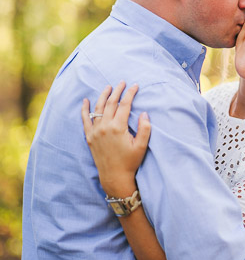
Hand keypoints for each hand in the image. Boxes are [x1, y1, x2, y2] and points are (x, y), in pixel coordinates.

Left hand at [81, 81, 150, 196]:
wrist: (114, 176)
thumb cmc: (130, 162)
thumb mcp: (142, 146)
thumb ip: (144, 128)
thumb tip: (144, 113)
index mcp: (118, 127)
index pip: (124, 105)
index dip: (130, 94)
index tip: (135, 86)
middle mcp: (105, 127)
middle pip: (111, 103)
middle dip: (117, 91)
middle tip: (122, 82)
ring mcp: (95, 131)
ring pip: (98, 108)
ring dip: (103, 96)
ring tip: (108, 87)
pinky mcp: (89, 137)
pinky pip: (85, 119)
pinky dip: (85, 109)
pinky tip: (86, 101)